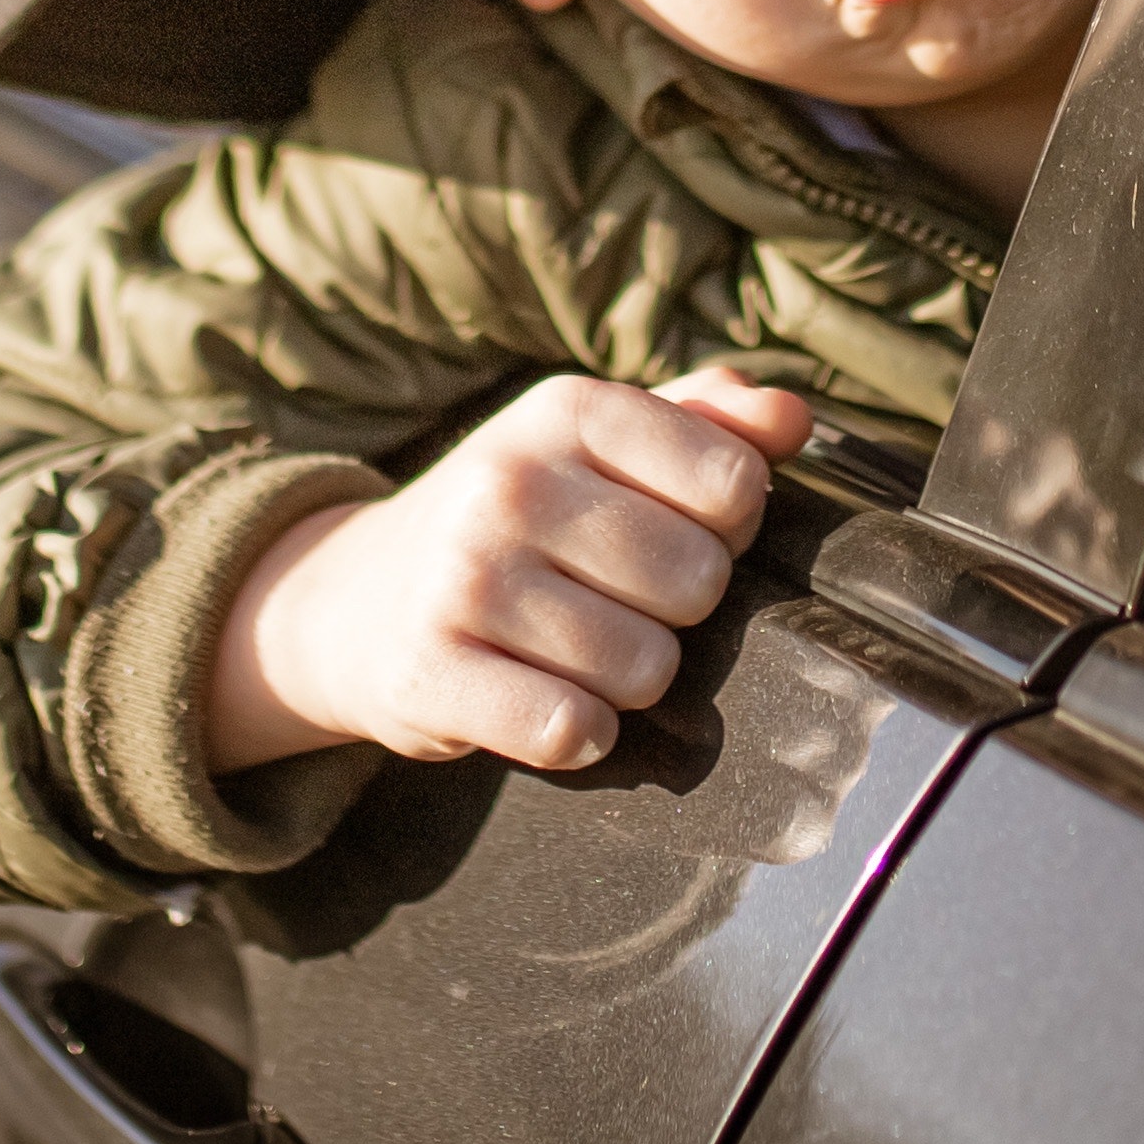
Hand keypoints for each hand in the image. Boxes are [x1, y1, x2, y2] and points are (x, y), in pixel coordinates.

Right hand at [204, 369, 815, 776]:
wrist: (349, 600)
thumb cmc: (512, 518)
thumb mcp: (595, 445)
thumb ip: (707, 422)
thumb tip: (794, 421)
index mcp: (565, 410)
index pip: (733, 481)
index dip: (729, 524)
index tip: (677, 529)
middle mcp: (510, 483)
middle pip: (699, 582)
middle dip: (678, 609)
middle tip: (617, 599)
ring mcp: (465, 580)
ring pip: (646, 669)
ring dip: (628, 678)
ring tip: (574, 649)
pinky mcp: (432, 674)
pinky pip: (572, 731)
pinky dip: (580, 734)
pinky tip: (546, 702)